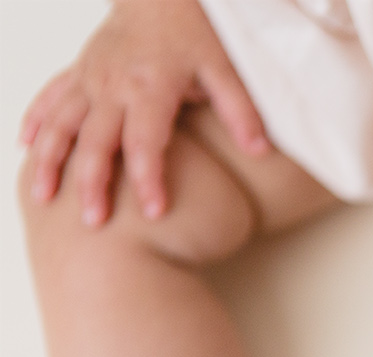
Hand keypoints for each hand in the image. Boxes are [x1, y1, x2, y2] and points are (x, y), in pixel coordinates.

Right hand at [20, 0, 267, 225]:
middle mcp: (112, 83)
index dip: (149, 178)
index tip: (154, 212)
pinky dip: (35, 123)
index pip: (145, 142)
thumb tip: (261, 150)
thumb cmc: (197, 31)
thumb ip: (240, 110)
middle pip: (95, 140)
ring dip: (50, 160)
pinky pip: (50, 98)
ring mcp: (90, 76)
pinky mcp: (79, 71)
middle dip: (92, 183)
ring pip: (61, 122)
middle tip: (94, 223)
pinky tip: (25, 150)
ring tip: (44, 198)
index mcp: (150, 86)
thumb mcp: (225, 67)